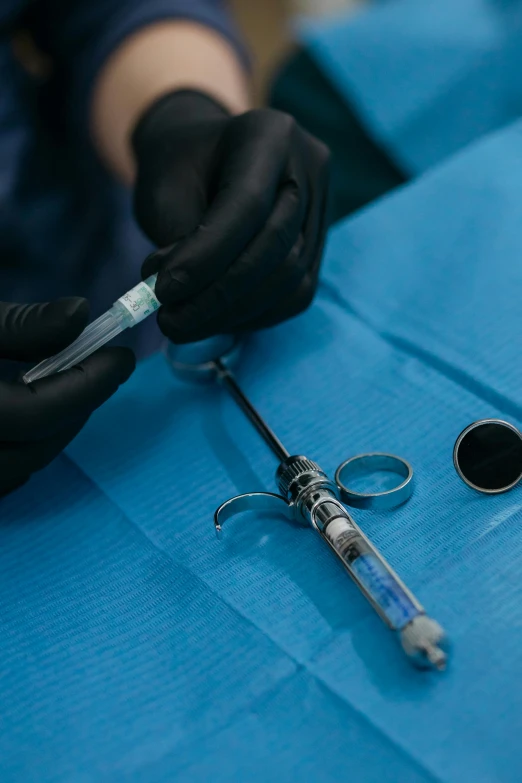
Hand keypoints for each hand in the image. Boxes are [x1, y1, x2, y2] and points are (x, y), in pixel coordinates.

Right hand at [0, 298, 134, 496]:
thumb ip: (20, 324)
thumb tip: (80, 315)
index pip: (38, 412)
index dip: (88, 385)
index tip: (121, 358)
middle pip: (34, 450)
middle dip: (76, 411)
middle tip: (104, 373)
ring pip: (17, 471)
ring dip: (51, 434)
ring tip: (71, 389)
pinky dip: (22, 449)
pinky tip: (32, 414)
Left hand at [132, 90, 329, 342]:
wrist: (206, 157)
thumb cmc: (179, 168)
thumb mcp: (163, 190)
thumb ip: (179, 241)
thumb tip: (184, 300)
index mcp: (268, 133)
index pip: (246, 205)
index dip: (205, 257)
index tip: (163, 292)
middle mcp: (307, 167)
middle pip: (276, 247)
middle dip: (219, 295)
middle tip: (170, 322)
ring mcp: (321, 207)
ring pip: (290, 279)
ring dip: (235, 314)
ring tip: (186, 323)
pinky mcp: (319, 245)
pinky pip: (296, 294)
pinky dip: (254, 316)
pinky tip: (216, 320)